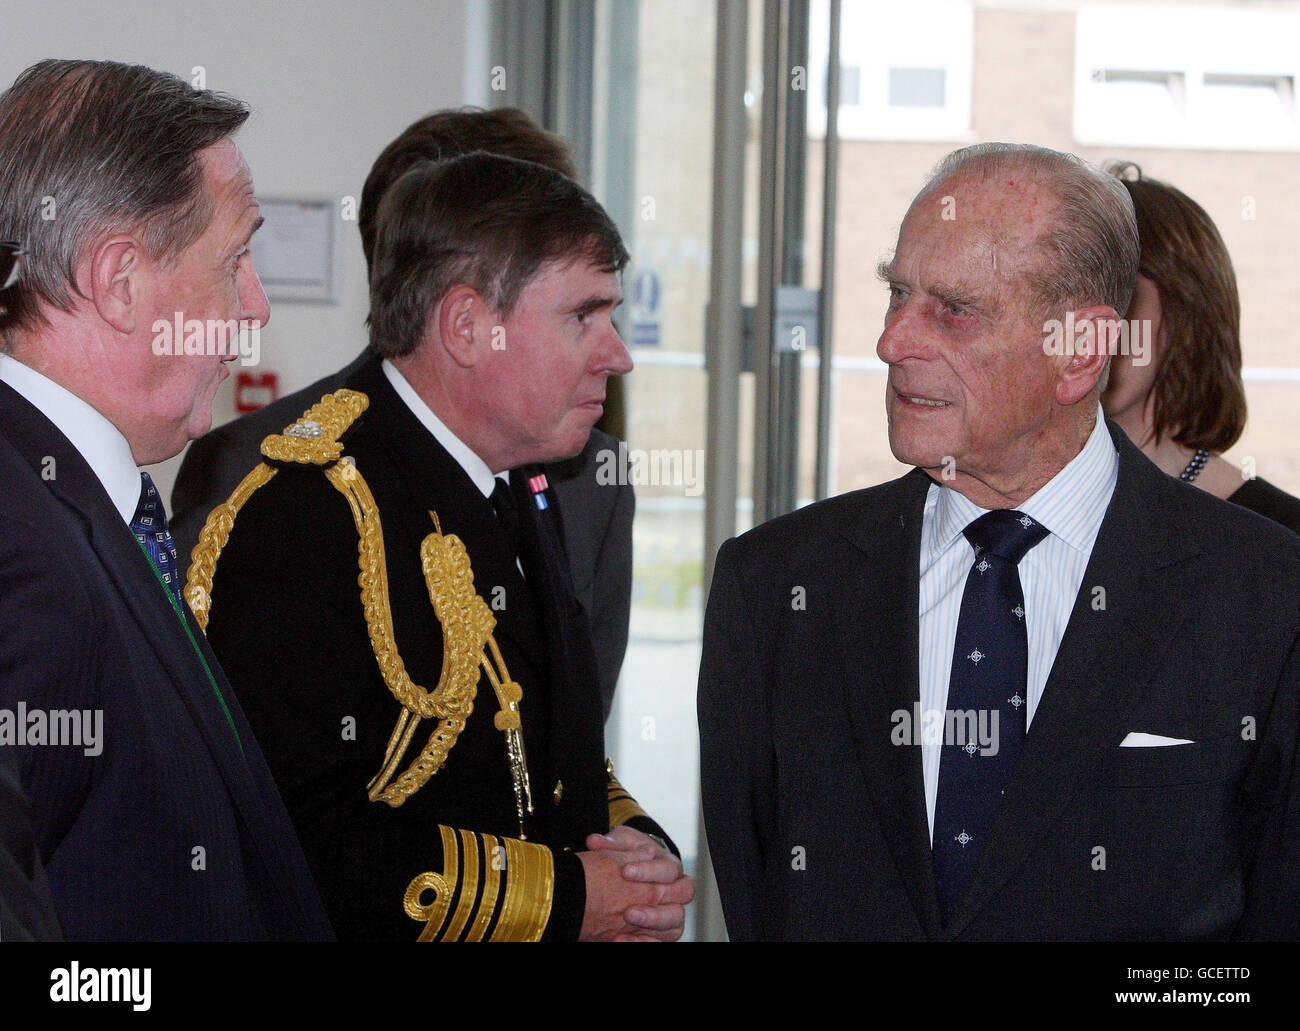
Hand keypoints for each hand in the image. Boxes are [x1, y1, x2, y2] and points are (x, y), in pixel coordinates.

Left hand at [577, 827, 694, 940]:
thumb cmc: (628, 855)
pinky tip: (619, 940)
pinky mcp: (662, 933)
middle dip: (654, 907)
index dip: (648, 871)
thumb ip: (610, 843)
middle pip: (682, 898)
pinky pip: (661, 943)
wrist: (629, 874)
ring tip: (622, 931)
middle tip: (627, 911)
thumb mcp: (620, 844)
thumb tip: (593, 841)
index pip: (669, 869)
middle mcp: (677, 890)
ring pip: (675, 925)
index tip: (624, 872)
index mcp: (670, 866)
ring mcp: (672, 914)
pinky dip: (642, 943)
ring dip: (650, 928)